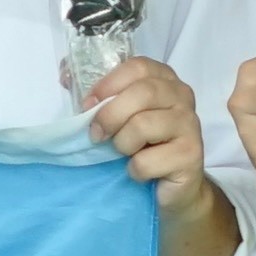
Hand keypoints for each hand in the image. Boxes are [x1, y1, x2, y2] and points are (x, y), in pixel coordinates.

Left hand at [80, 47, 212, 199]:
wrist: (170, 188)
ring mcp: (190, 125)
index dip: (108, 84)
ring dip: (122, 145)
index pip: (139, 67)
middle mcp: (182, 97)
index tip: (88, 105)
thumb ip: (98, 96)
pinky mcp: (191, 155)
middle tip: (97, 135)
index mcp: (164, 80)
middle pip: (143, 92)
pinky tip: (141, 172)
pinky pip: (147, 160)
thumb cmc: (141, 147)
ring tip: (125, 154)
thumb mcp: (119, 116)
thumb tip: (64, 76)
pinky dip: (135, 170)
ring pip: (143, 125)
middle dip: (110, 115)